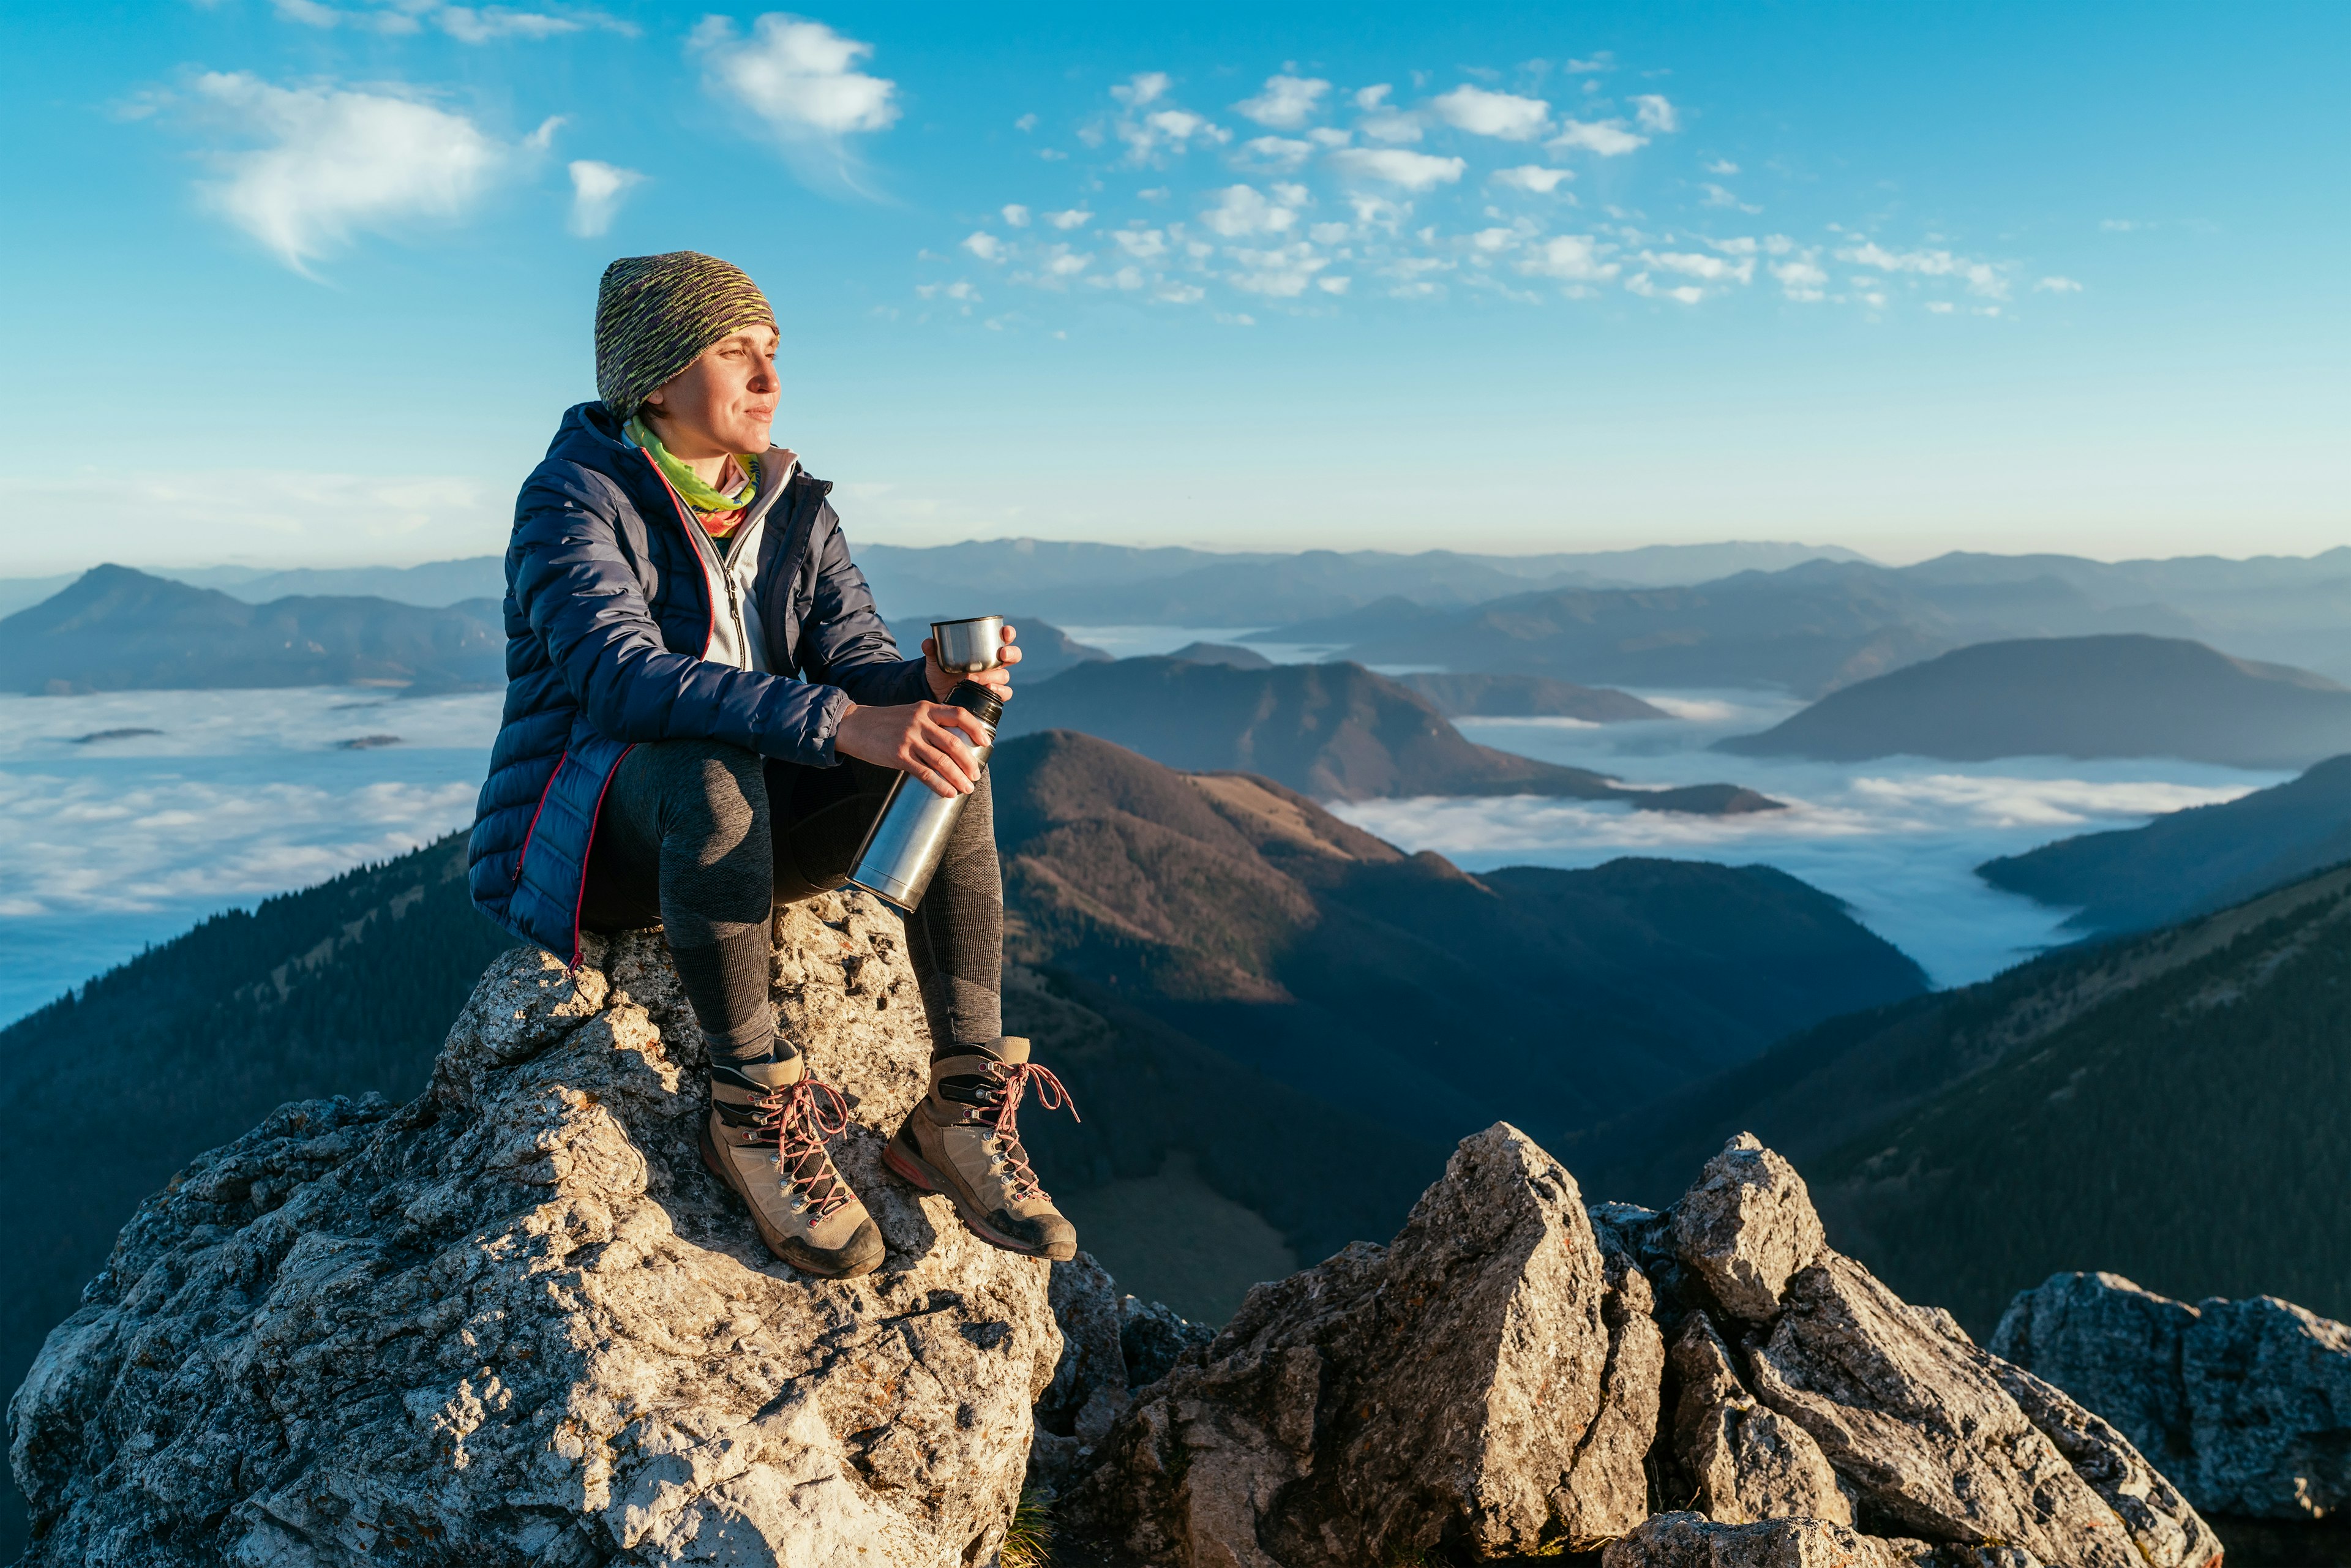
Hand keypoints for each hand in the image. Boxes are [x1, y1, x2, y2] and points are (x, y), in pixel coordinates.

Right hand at [835, 700, 990, 797]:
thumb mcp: (910, 713)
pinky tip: (948, 793)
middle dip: (969, 762)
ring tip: (967, 788)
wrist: (854, 725)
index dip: (976, 729)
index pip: (959, 714)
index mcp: (926, 708)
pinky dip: (940, 785)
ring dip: (958, 777)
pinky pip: (925, 773)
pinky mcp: (899, 755)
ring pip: (942, 761)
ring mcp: (909, 738)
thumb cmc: (885, 723)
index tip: (987, 742)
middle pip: (954, 743)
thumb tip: (954, 744)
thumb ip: (930, 723)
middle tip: (975, 775)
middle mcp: (920, 721)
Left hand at [922, 623, 1020, 702]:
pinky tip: (988, 689)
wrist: (938, 692)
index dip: (1008, 633)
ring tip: (975, 678)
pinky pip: (1005, 693)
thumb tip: (928, 643)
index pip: (1003, 638)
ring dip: (993, 676)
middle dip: (1011, 653)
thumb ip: (932, 650)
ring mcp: (994, 679)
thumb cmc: (942, 671)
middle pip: (1013, 656)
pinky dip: (999, 691)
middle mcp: (994, 664)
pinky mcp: (992, 695)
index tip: (1004, 632)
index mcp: (985, 649)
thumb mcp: (936, 659)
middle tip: (1001, 654)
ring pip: (1005, 676)